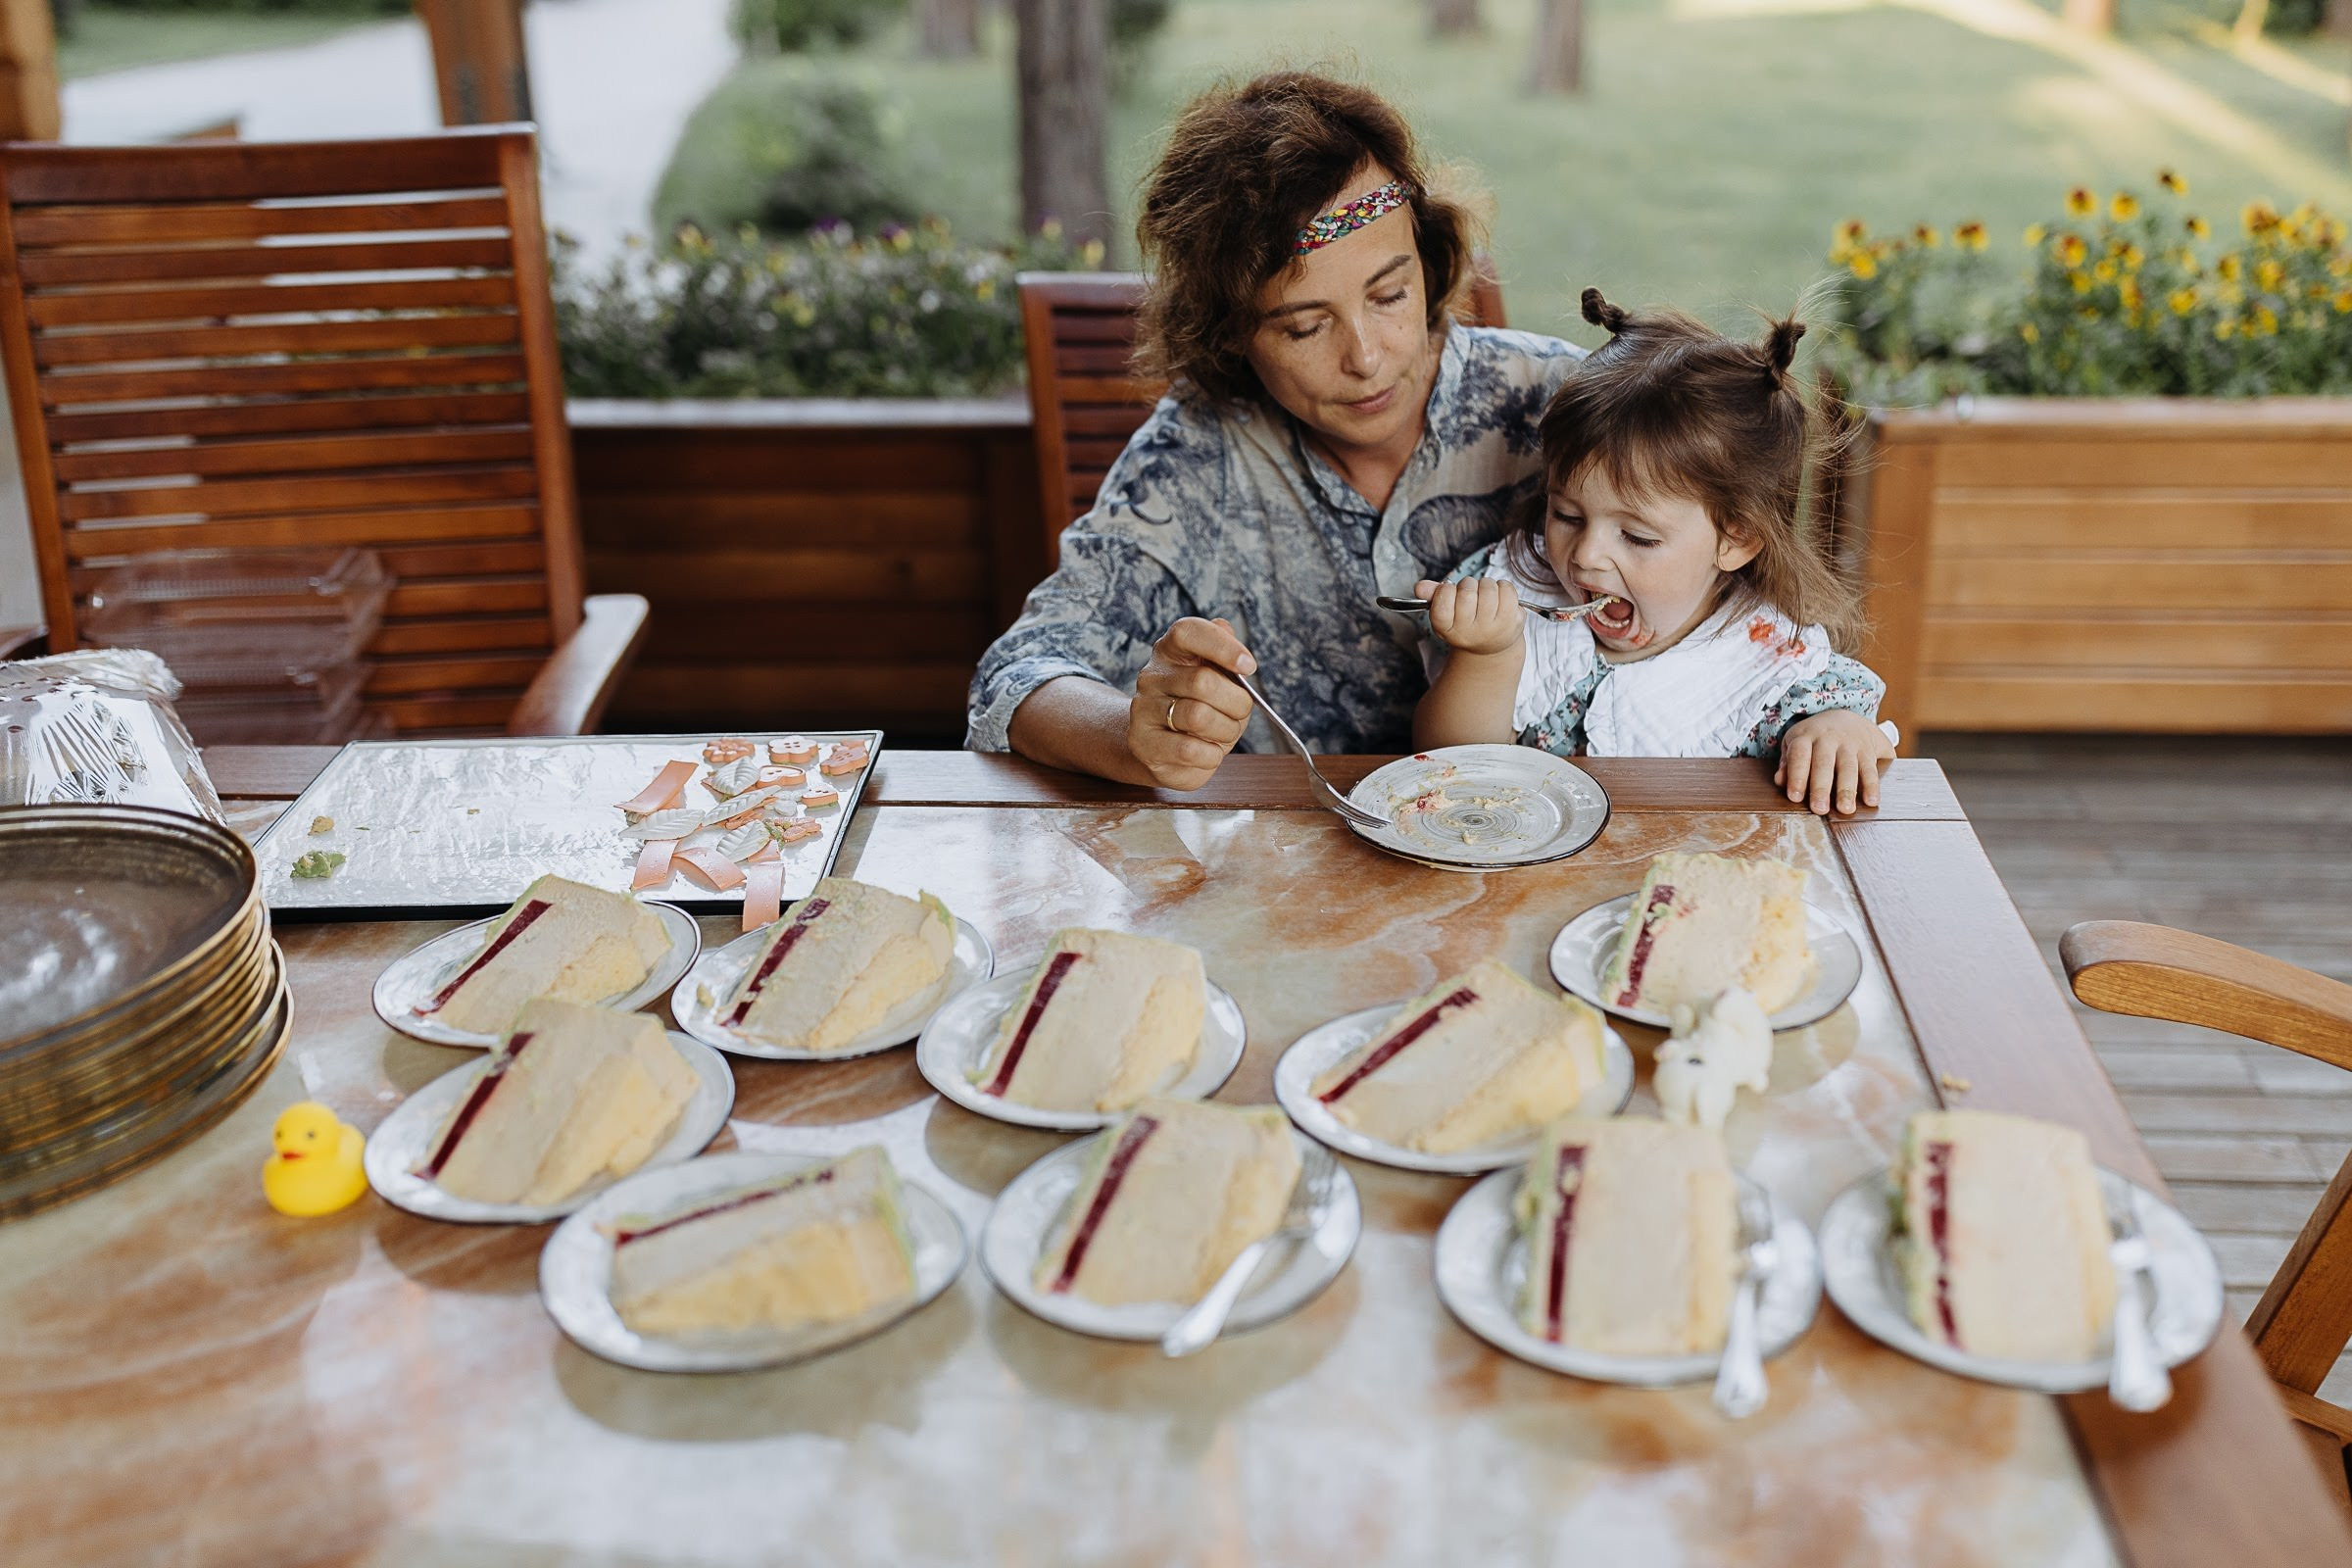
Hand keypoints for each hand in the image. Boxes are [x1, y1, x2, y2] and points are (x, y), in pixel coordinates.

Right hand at [1128, 617, 1255, 790]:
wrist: (1166, 751)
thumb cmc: (1201, 709)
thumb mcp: (1219, 679)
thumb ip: (1223, 653)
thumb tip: (1226, 630)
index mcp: (1170, 651)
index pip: (1188, 632)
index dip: (1222, 646)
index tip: (1249, 667)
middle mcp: (1151, 676)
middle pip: (1203, 681)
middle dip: (1236, 702)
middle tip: (1240, 712)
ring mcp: (1143, 710)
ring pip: (1198, 717)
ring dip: (1226, 730)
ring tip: (1223, 733)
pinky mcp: (1142, 743)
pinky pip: (1190, 750)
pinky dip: (1211, 755)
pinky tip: (1208, 752)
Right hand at [1416, 577, 1522, 656]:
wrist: (1491, 647)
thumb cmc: (1466, 623)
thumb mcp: (1446, 613)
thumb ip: (1433, 596)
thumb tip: (1419, 586)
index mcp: (1448, 630)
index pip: (1442, 600)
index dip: (1446, 589)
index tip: (1450, 592)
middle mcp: (1470, 633)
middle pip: (1467, 591)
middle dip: (1468, 585)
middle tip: (1470, 593)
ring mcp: (1492, 629)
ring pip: (1488, 587)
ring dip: (1486, 585)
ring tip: (1485, 595)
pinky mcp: (1512, 623)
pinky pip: (1507, 589)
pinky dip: (1503, 587)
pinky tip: (1500, 598)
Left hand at [1776, 710, 1895, 815]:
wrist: (1845, 715)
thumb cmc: (1814, 738)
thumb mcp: (1795, 742)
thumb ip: (1787, 762)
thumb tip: (1780, 781)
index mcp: (1805, 736)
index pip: (1799, 755)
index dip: (1796, 776)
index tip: (1795, 797)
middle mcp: (1827, 738)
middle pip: (1823, 763)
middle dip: (1821, 787)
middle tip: (1819, 809)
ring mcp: (1849, 743)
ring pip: (1848, 766)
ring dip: (1847, 789)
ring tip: (1846, 809)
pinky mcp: (1867, 750)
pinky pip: (1869, 768)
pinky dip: (1872, 785)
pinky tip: (1871, 801)